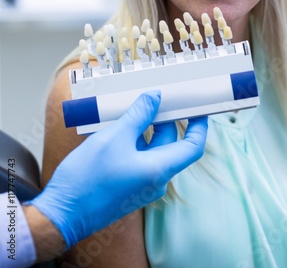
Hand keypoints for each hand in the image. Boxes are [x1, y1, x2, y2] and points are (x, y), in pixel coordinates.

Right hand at [30, 91, 207, 248]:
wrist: (62, 213)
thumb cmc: (87, 179)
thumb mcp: (115, 137)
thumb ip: (139, 115)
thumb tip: (154, 98)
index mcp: (159, 170)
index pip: (193, 146)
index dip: (199, 126)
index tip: (198, 108)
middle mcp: (155, 180)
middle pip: (170, 143)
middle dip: (164, 119)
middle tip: (155, 98)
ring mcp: (141, 184)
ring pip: (151, 149)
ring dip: (144, 129)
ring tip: (130, 109)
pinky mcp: (128, 185)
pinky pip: (138, 158)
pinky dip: (133, 141)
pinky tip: (118, 128)